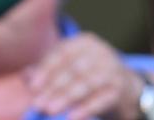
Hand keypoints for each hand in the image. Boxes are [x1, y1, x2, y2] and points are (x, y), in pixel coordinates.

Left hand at [25, 33, 143, 119]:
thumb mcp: (68, 68)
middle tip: (38, 104)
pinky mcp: (120, 89)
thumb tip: (26, 76)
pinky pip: (101, 99)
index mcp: (83, 42)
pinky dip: (86, 109)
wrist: (127, 89)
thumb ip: (47, 70)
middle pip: (72, 70)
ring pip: (85, 84)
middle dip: (53, 88)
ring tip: (50, 110)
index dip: (45, 70)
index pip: (60, 54)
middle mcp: (100, 52)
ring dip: (66, 98)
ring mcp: (112, 69)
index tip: (32, 87)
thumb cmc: (88, 76)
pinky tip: (72, 117)